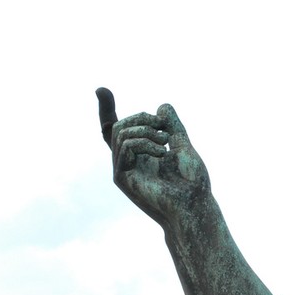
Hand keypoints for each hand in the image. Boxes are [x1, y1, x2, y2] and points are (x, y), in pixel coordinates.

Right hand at [97, 88, 209, 225]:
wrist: (194, 204)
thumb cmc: (192, 182)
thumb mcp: (182, 145)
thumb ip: (172, 126)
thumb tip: (162, 106)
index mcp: (140, 154)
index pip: (117, 130)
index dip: (106, 110)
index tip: (101, 90)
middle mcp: (128, 161)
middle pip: (118, 126)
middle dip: (141, 117)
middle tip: (163, 125)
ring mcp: (123, 170)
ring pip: (120, 133)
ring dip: (145, 129)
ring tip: (165, 140)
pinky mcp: (122, 178)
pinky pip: (124, 146)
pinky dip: (144, 142)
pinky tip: (162, 152)